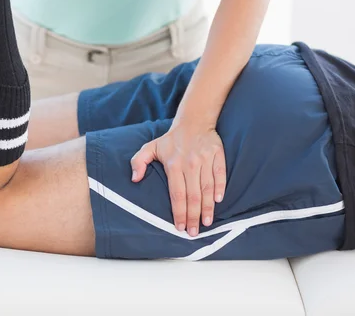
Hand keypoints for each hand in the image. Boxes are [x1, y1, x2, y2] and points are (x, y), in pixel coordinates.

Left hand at [130, 122, 226, 236]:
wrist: (194, 121)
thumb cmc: (171, 139)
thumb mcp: (150, 147)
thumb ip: (138, 162)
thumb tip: (134, 178)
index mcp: (173, 164)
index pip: (177, 194)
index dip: (179, 212)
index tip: (179, 227)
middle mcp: (190, 163)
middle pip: (193, 195)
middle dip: (193, 216)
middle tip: (193, 233)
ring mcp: (204, 160)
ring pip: (207, 188)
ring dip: (208, 207)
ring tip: (206, 223)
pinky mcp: (217, 155)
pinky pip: (220, 175)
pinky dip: (220, 188)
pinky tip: (218, 201)